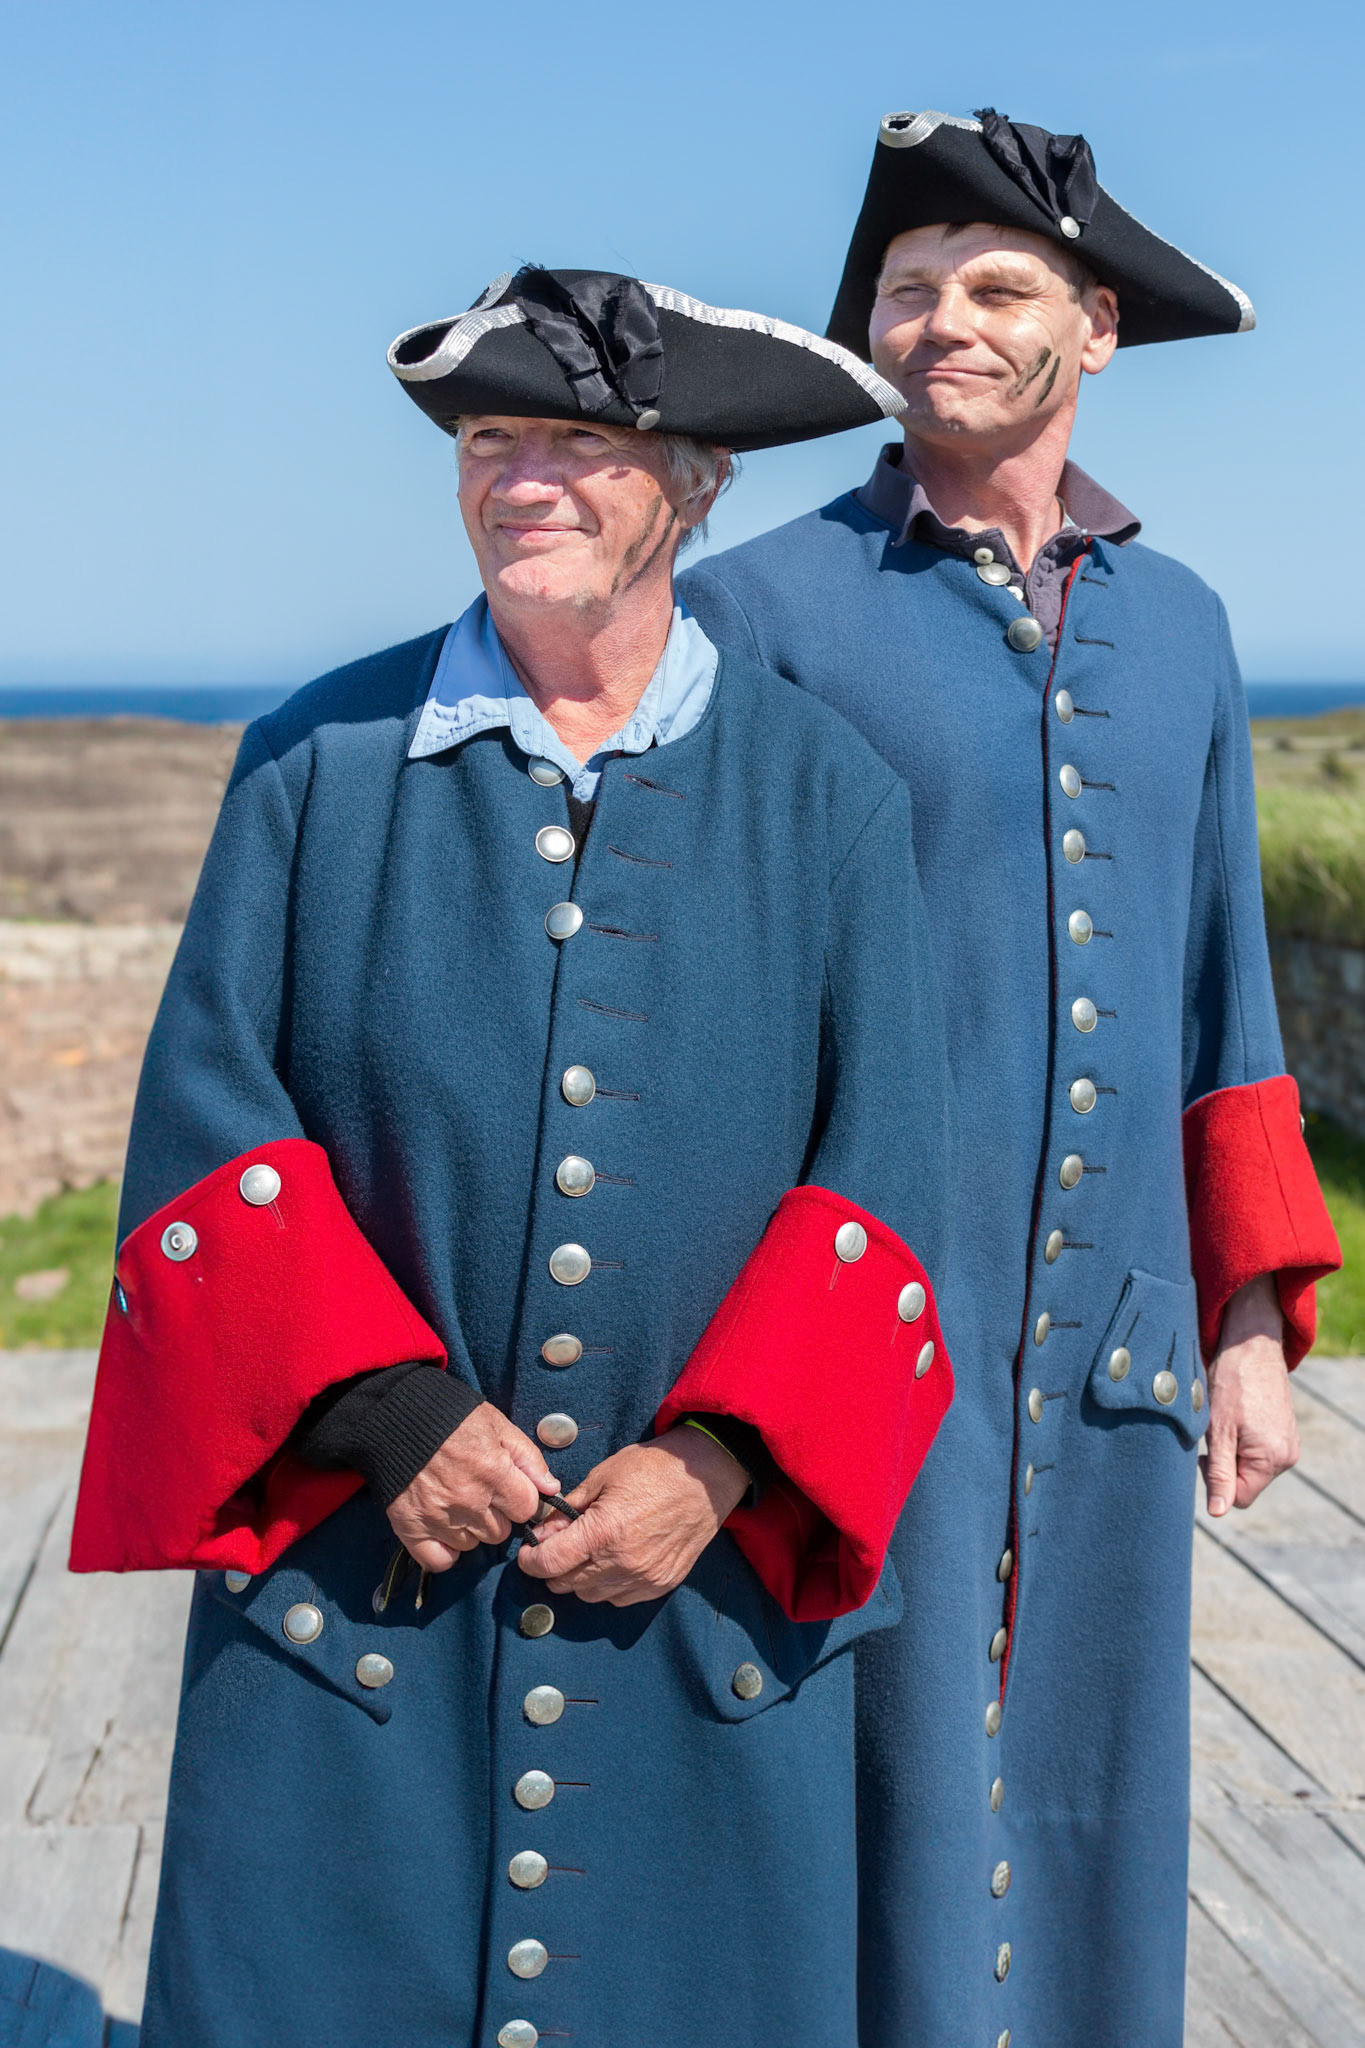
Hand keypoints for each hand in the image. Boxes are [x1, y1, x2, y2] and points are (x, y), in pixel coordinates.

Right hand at [386, 1402, 558, 1572]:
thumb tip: (551, 1488)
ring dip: (471, 1529)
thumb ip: (528, 1458)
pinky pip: (440, 1561)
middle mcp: (469, 1500)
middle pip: (500, 1532)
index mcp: (494, 1472)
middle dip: (496, 1515)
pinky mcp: (411, 1528)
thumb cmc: (450, 1418)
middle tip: (481, 1494)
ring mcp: (439, 1517)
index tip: (509, 1491)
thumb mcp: (497, 1425)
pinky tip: (445, 1531)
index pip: (526, 1510)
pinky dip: (445, 1551)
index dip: (520, 1500)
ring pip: (473, 1545)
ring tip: (458, 1504)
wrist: (396, 1418)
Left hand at [517, 1425, 749, 1605]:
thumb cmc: (655, 1468)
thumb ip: (570, 1509)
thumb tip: (545, 1531)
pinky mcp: (661, 1585)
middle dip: (553, 1567)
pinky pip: (619, 1599)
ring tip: (586, 1552)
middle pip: (566, 1584)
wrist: (706, 1477)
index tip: (527, 1552)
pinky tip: (611, 1561)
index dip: (530, 1560)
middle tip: (557, 1546)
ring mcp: (644, 1578)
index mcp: (604, 1532)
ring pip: (590, 1596)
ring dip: (579, 1578)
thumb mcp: (603, 1476)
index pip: (550, 1563)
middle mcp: (622, 1563)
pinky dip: (607, 1586)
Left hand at [1202, 1274, 1298, 1516]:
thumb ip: (1219, 1473)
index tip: (1204, 1453)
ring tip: (1227, 1420)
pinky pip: (1259, 1450)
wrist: (1251, 1343)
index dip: (1216, 1481)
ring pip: (1250, 1465)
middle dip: (1225, 1464)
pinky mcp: (1284, 1431)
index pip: (1240, 1497)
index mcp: (1272, 1459)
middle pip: (1246, 1482)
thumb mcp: (1218, 1430)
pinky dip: (1242, 1439)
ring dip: (1232, 1450)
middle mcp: (1288, 1455)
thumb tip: (1218, 1512)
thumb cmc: (1231, 1383)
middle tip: (1214, 1432)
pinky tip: (1237, 1415)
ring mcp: (1289, 1442)